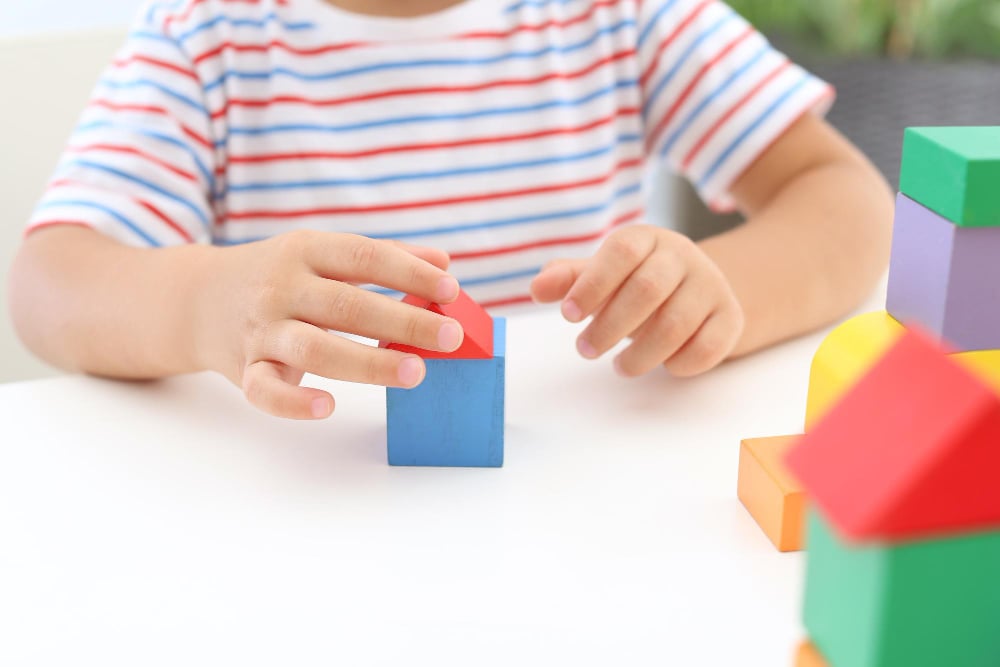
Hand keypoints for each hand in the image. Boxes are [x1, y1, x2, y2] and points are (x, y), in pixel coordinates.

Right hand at [196, 230, 463, 419]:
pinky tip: (328, 407)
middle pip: (347, 305)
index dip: (409, 272)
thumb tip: (443, 263)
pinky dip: (294, 403)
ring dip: (368, 362)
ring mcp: (262, 330)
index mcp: (307, 251)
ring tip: (416, 373)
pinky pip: (265, 391)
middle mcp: (282, 288)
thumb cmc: (279, 277)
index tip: (451, 288)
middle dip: (404, 321)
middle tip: (451, 337)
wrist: (195, 300)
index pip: (363, 256)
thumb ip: (382, 257)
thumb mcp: (321, 252)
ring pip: (315, 348)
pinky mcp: (245, 369)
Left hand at [529, 225, 743, 376]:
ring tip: (619, 368)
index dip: (592, 284)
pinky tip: (663, 365)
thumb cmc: (635, 283)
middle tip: (585, 350)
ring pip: (676, 324)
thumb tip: (537, 288)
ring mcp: (711, 286)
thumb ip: (569, 280)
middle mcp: (683, 256)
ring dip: (640, 355)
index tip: (567, 316)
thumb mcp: (601, 276)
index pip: (621, 251)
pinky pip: (707, 347)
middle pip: (648, 289)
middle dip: (610, 326)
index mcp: (647, 239)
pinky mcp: (730, 318)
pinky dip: (679, 363)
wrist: (696, 291)